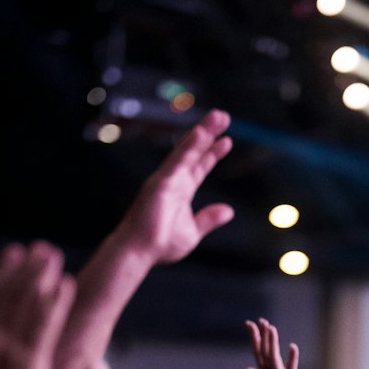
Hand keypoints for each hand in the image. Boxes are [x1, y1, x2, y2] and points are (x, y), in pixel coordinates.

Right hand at [0, 240, 75, 368]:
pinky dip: (53, 304)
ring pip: (28, 306)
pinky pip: (44, 327)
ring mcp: (11, 351)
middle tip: (43, 248)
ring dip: (42, 279)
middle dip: (27, 271)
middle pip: (11, 297)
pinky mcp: (31, 364)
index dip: (1, 276)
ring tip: (56, 258)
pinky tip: (64, 285)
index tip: (13, 254)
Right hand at [109, 109, 234, 265]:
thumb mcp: (193, 231)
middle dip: (209, 134)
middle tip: (223, 116)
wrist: (140, 252)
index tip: (226, 141)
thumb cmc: (160, 244)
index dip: (212, 153)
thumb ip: (209, 218)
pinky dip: (190, 146)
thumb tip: (228, 210)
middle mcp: (174, 181)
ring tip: (218, 116)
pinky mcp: (162, 182)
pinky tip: (201, 132)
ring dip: (203, 132)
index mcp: (181, 191)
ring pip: (187, 150)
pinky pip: (178, 160)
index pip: (199, 167)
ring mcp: (167, 179)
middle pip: (195, 153)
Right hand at [244, 317, 302, 368]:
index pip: (257, 351)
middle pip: (264, 351)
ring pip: (273, 357)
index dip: (254, 337)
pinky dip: (292, 358)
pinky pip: (291, 368)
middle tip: (261, 321)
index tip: (250, 323)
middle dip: (262, 336)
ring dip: (272, 343)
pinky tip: (293, 347)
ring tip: (271, 329)